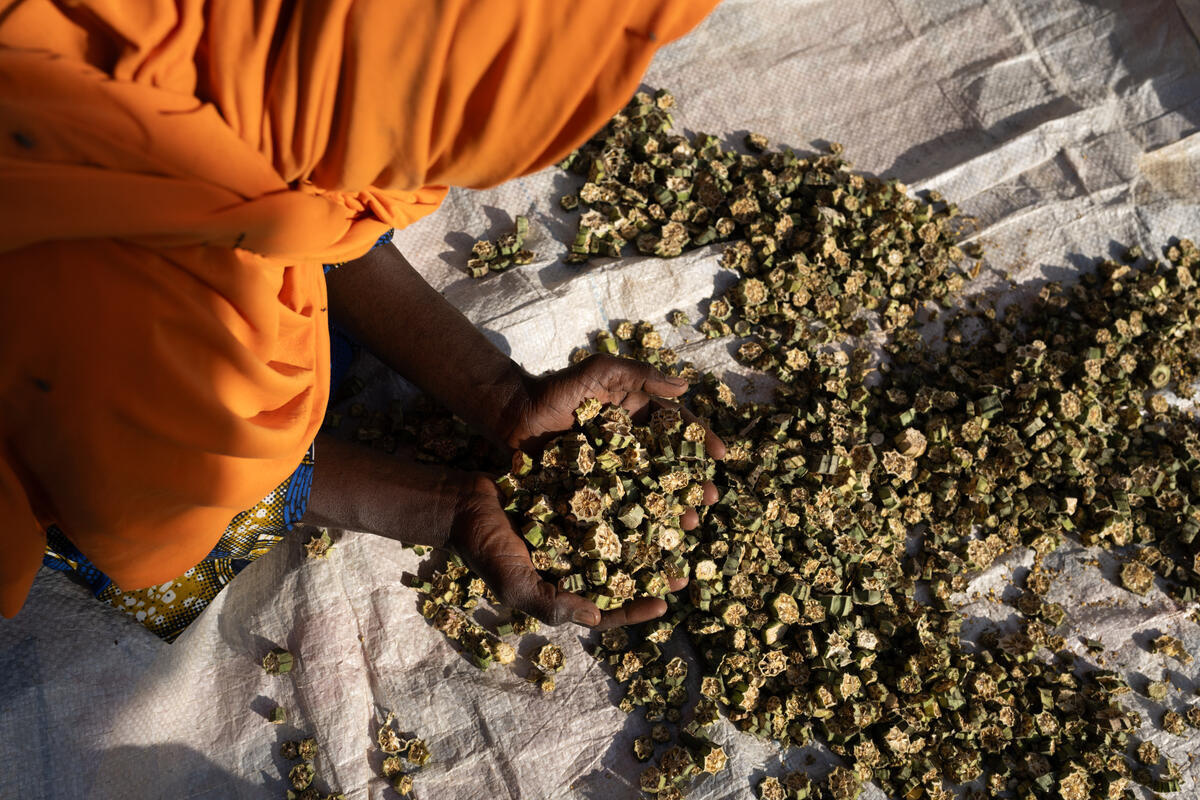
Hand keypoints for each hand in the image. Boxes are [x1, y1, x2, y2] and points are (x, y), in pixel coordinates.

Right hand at [449, 474, 688, 629]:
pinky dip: (629, 498)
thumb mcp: (513, 583)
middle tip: (684, 566)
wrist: (462, 500)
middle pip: (622, 573)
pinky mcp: (574, 500)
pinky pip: (608, 503)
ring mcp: (576, 531)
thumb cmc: (483, 546)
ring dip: (649, 533)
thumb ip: (550, 603)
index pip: (605, 609)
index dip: (635, 610)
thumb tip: (593, 617)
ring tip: (677, 526)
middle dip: (652, 570)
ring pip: (621, 537)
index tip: (664, 604)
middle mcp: (574, 563)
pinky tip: (652, 489)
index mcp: (562, 589)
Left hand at [504, 353, 724, 529]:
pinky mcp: (592, 489)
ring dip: (671, 508)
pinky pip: (619, 505)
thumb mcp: (600, 371)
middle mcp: (629, 444)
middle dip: (691, 483)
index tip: (721, 455)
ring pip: (648, 490)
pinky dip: (637, 521)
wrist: (513, 415)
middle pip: (668, 465)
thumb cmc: (555, 389)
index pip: (676, 427)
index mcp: (636, 415)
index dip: (699, 440)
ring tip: (688, 524)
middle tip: (708, 500)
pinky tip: (652, 537)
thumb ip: (640, 375)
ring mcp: (612, 469)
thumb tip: (686, 385)